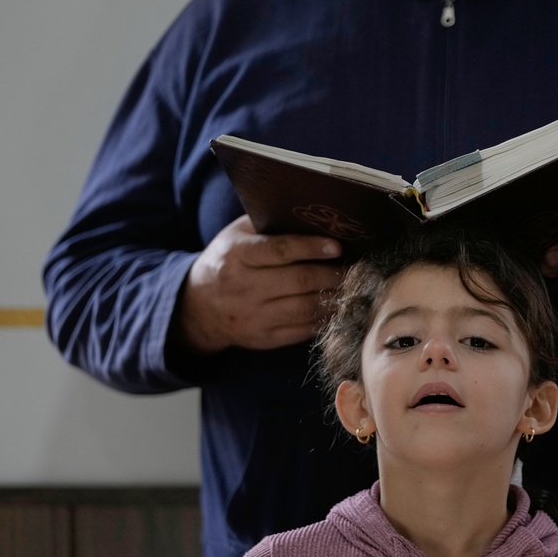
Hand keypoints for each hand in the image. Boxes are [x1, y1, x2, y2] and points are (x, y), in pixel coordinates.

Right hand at [178, 215, 343, 352]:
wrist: (199, 307)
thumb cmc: (229, 260)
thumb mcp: (238, 234)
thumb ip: (270, 224)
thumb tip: (316, 217)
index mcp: (236, 256)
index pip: (278, 251)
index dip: (311, 247)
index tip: (338, 246)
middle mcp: (242, 288)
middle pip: (299, 281)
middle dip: (333, 274)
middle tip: (357, 267)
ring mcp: (253, 317)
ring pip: (305, 308)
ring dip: (335, 297)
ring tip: (353, 286)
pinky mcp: (263, 339)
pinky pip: (303, 331)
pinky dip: (326, 319)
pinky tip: (339, 306)